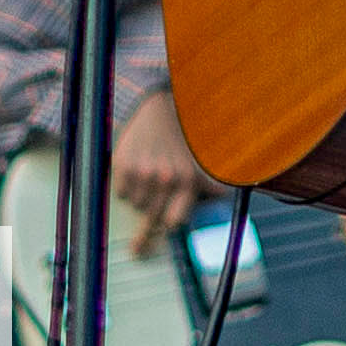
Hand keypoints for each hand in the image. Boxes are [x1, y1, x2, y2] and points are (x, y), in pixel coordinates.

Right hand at [111, 90, 216, 249]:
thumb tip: (223, 197)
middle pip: (151, 218)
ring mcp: (145, 173)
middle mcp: (166, 178)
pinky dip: (125, 188)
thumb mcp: (196, 162)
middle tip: (140, 231)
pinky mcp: (125, 166)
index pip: (173, 222)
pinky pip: (122, 194)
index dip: (165, 227)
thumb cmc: (179, 141)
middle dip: (148, 220)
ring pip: (136, 206)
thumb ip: (207, 185)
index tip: (157, 236)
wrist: (159, 110)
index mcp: (187, 180)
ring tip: (145, 177)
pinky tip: (134, 171)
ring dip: (139, 198)